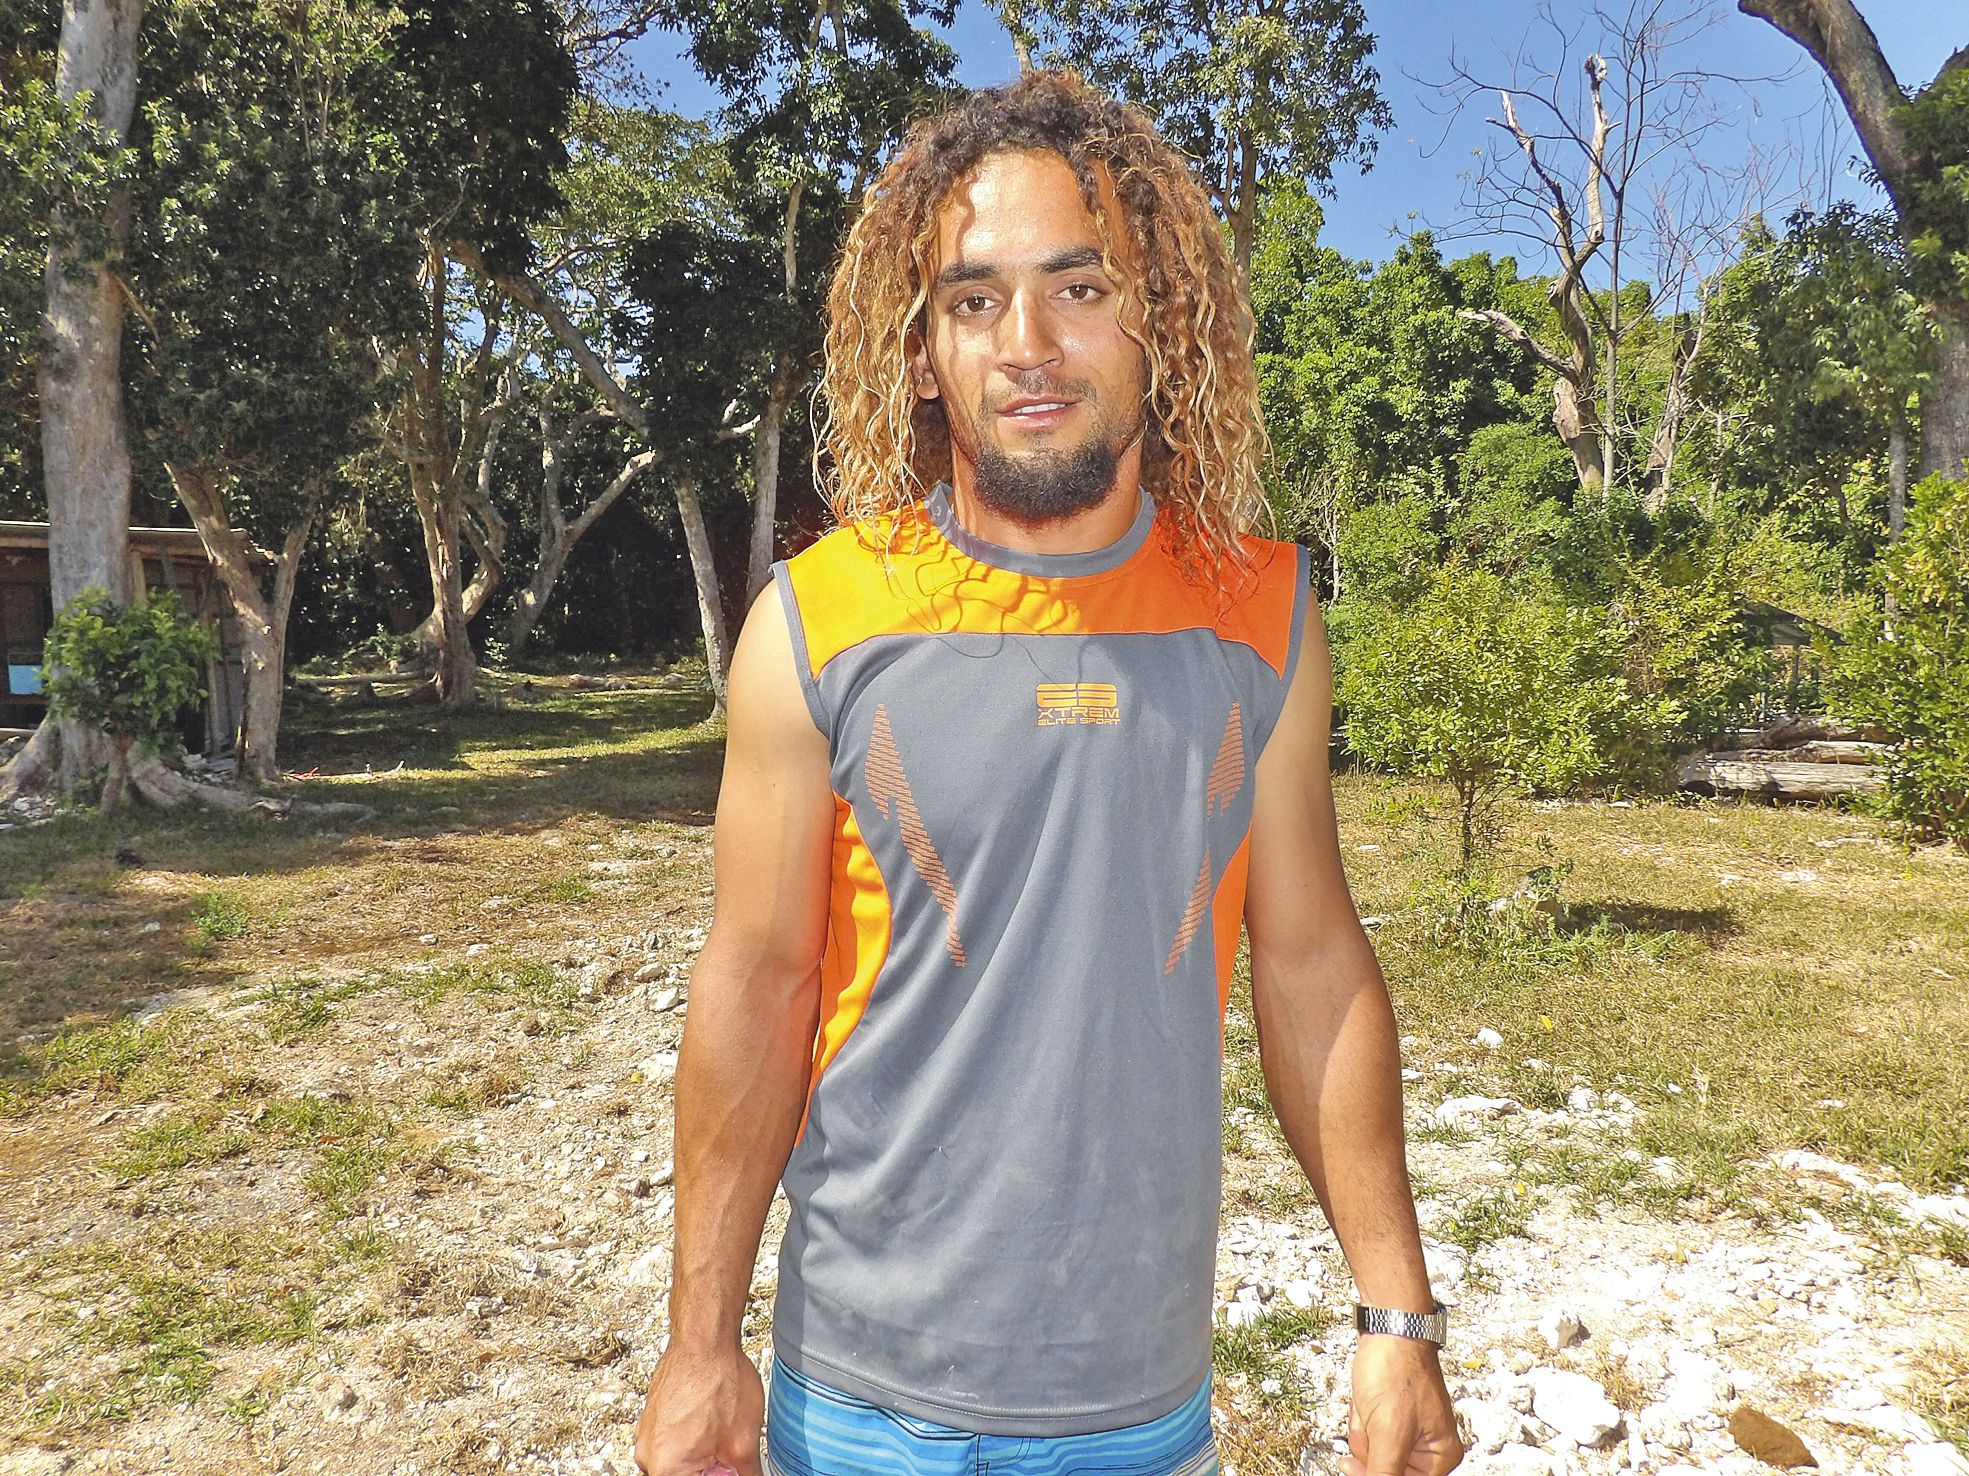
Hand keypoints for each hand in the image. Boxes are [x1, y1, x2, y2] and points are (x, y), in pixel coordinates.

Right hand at [632, 1340, 765, 1475]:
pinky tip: (713, 1420)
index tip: (731, 1467)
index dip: (721, 1474)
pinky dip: (695, 1439)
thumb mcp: (743, 1442)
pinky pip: (674, 1441)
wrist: (704, 1338)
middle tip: (729, 1450)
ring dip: (703, 1456)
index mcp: (666, 1468)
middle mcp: (648, 1455)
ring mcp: (648, 1435)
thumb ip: (746, 1474)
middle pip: (686, 1475)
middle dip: (712, 1469)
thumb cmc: (718, 1379)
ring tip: (723, 1431)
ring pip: (681, 1461)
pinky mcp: (653, 1419)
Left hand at [1339, 1336, 1464, 1475]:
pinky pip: (1366, 1432)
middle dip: (1370, 1444)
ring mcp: (1407, 1431)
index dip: (1375, 1473)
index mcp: (1440, 1457)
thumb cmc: (1397, 1370)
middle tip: (1376, 1418)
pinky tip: (1365, 1400)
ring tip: (1371, 1404)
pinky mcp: (1389, 1416)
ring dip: (1363, 1429)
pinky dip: (1360, 1417)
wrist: (1387, 1327)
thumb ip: (1383, 1474)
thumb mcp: (1389, 1433)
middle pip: (1384, 1468)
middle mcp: (1428, 1447)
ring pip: (1371, 1451)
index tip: (1359, 1458)